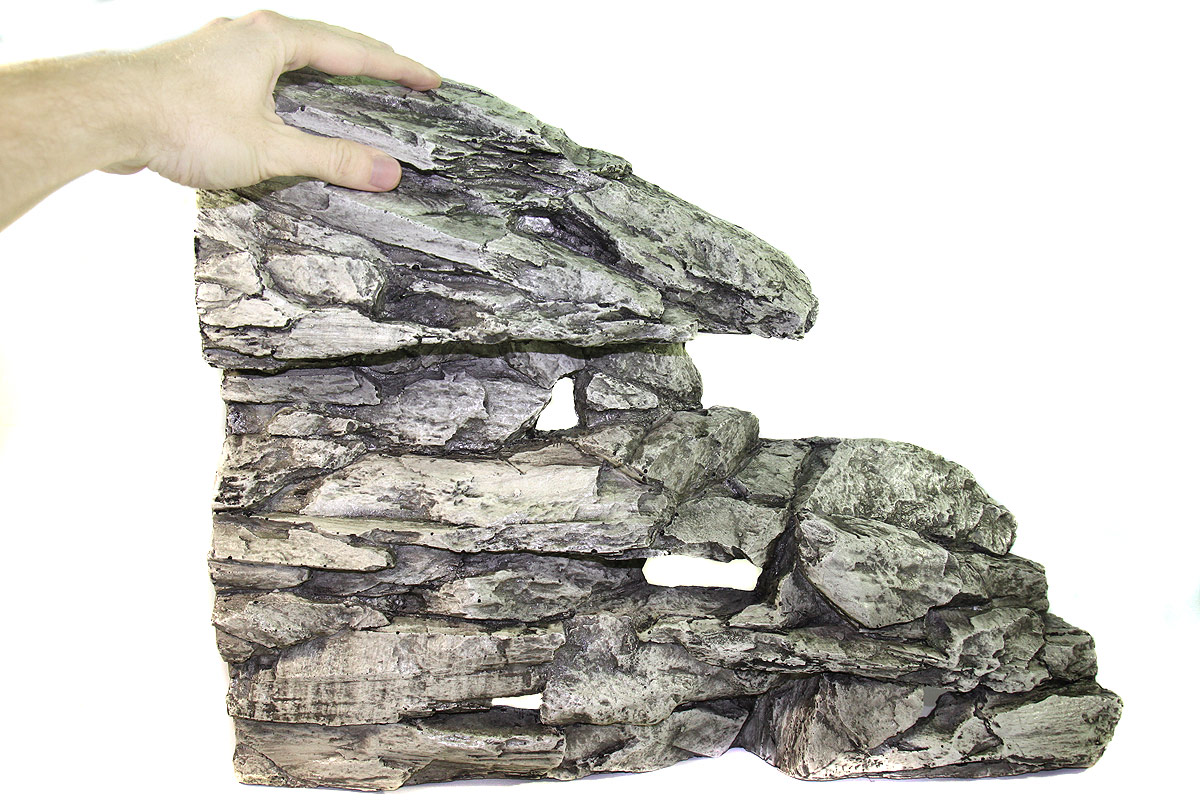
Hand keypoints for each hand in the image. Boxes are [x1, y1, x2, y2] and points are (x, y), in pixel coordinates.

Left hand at [103, 10, 439, 191]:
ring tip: (352, 85)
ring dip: (326, 69)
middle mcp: (249, 34)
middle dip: (368, 61)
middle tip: (401, 75)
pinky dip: (291, 84)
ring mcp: (221, 48)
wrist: (105, 114)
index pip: (355, 51)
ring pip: (291, 54)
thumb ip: (331, 159)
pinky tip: (288, 104)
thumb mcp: (269, 148)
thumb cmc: (179, 120)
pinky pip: (263, 70)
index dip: (398, 68)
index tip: (430, 79)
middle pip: (326, 43)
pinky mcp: (200, 70)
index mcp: (275, 40)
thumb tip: (385, 170)